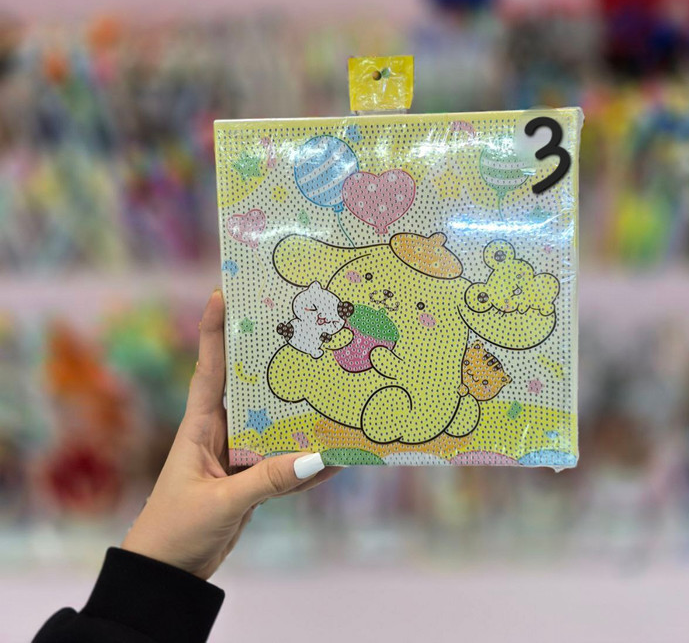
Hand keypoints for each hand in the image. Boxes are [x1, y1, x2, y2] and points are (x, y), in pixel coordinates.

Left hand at [122, 290, 338, 579]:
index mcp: (199, 426)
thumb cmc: (174, 531)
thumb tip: (320, 457)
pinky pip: (284, 461)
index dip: (214, 331)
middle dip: (271, 358)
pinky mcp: (250, 481)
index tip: (223, 294)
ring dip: (298, 409)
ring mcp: (237, 455)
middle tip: (300, 328)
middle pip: (249, 386)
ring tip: (331, 384)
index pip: (208, 368)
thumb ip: (268, 481)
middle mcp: (219, 432)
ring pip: (273, 422)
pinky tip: (337, 454)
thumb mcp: (220, 503)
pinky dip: (308, 460)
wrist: (167, 577)